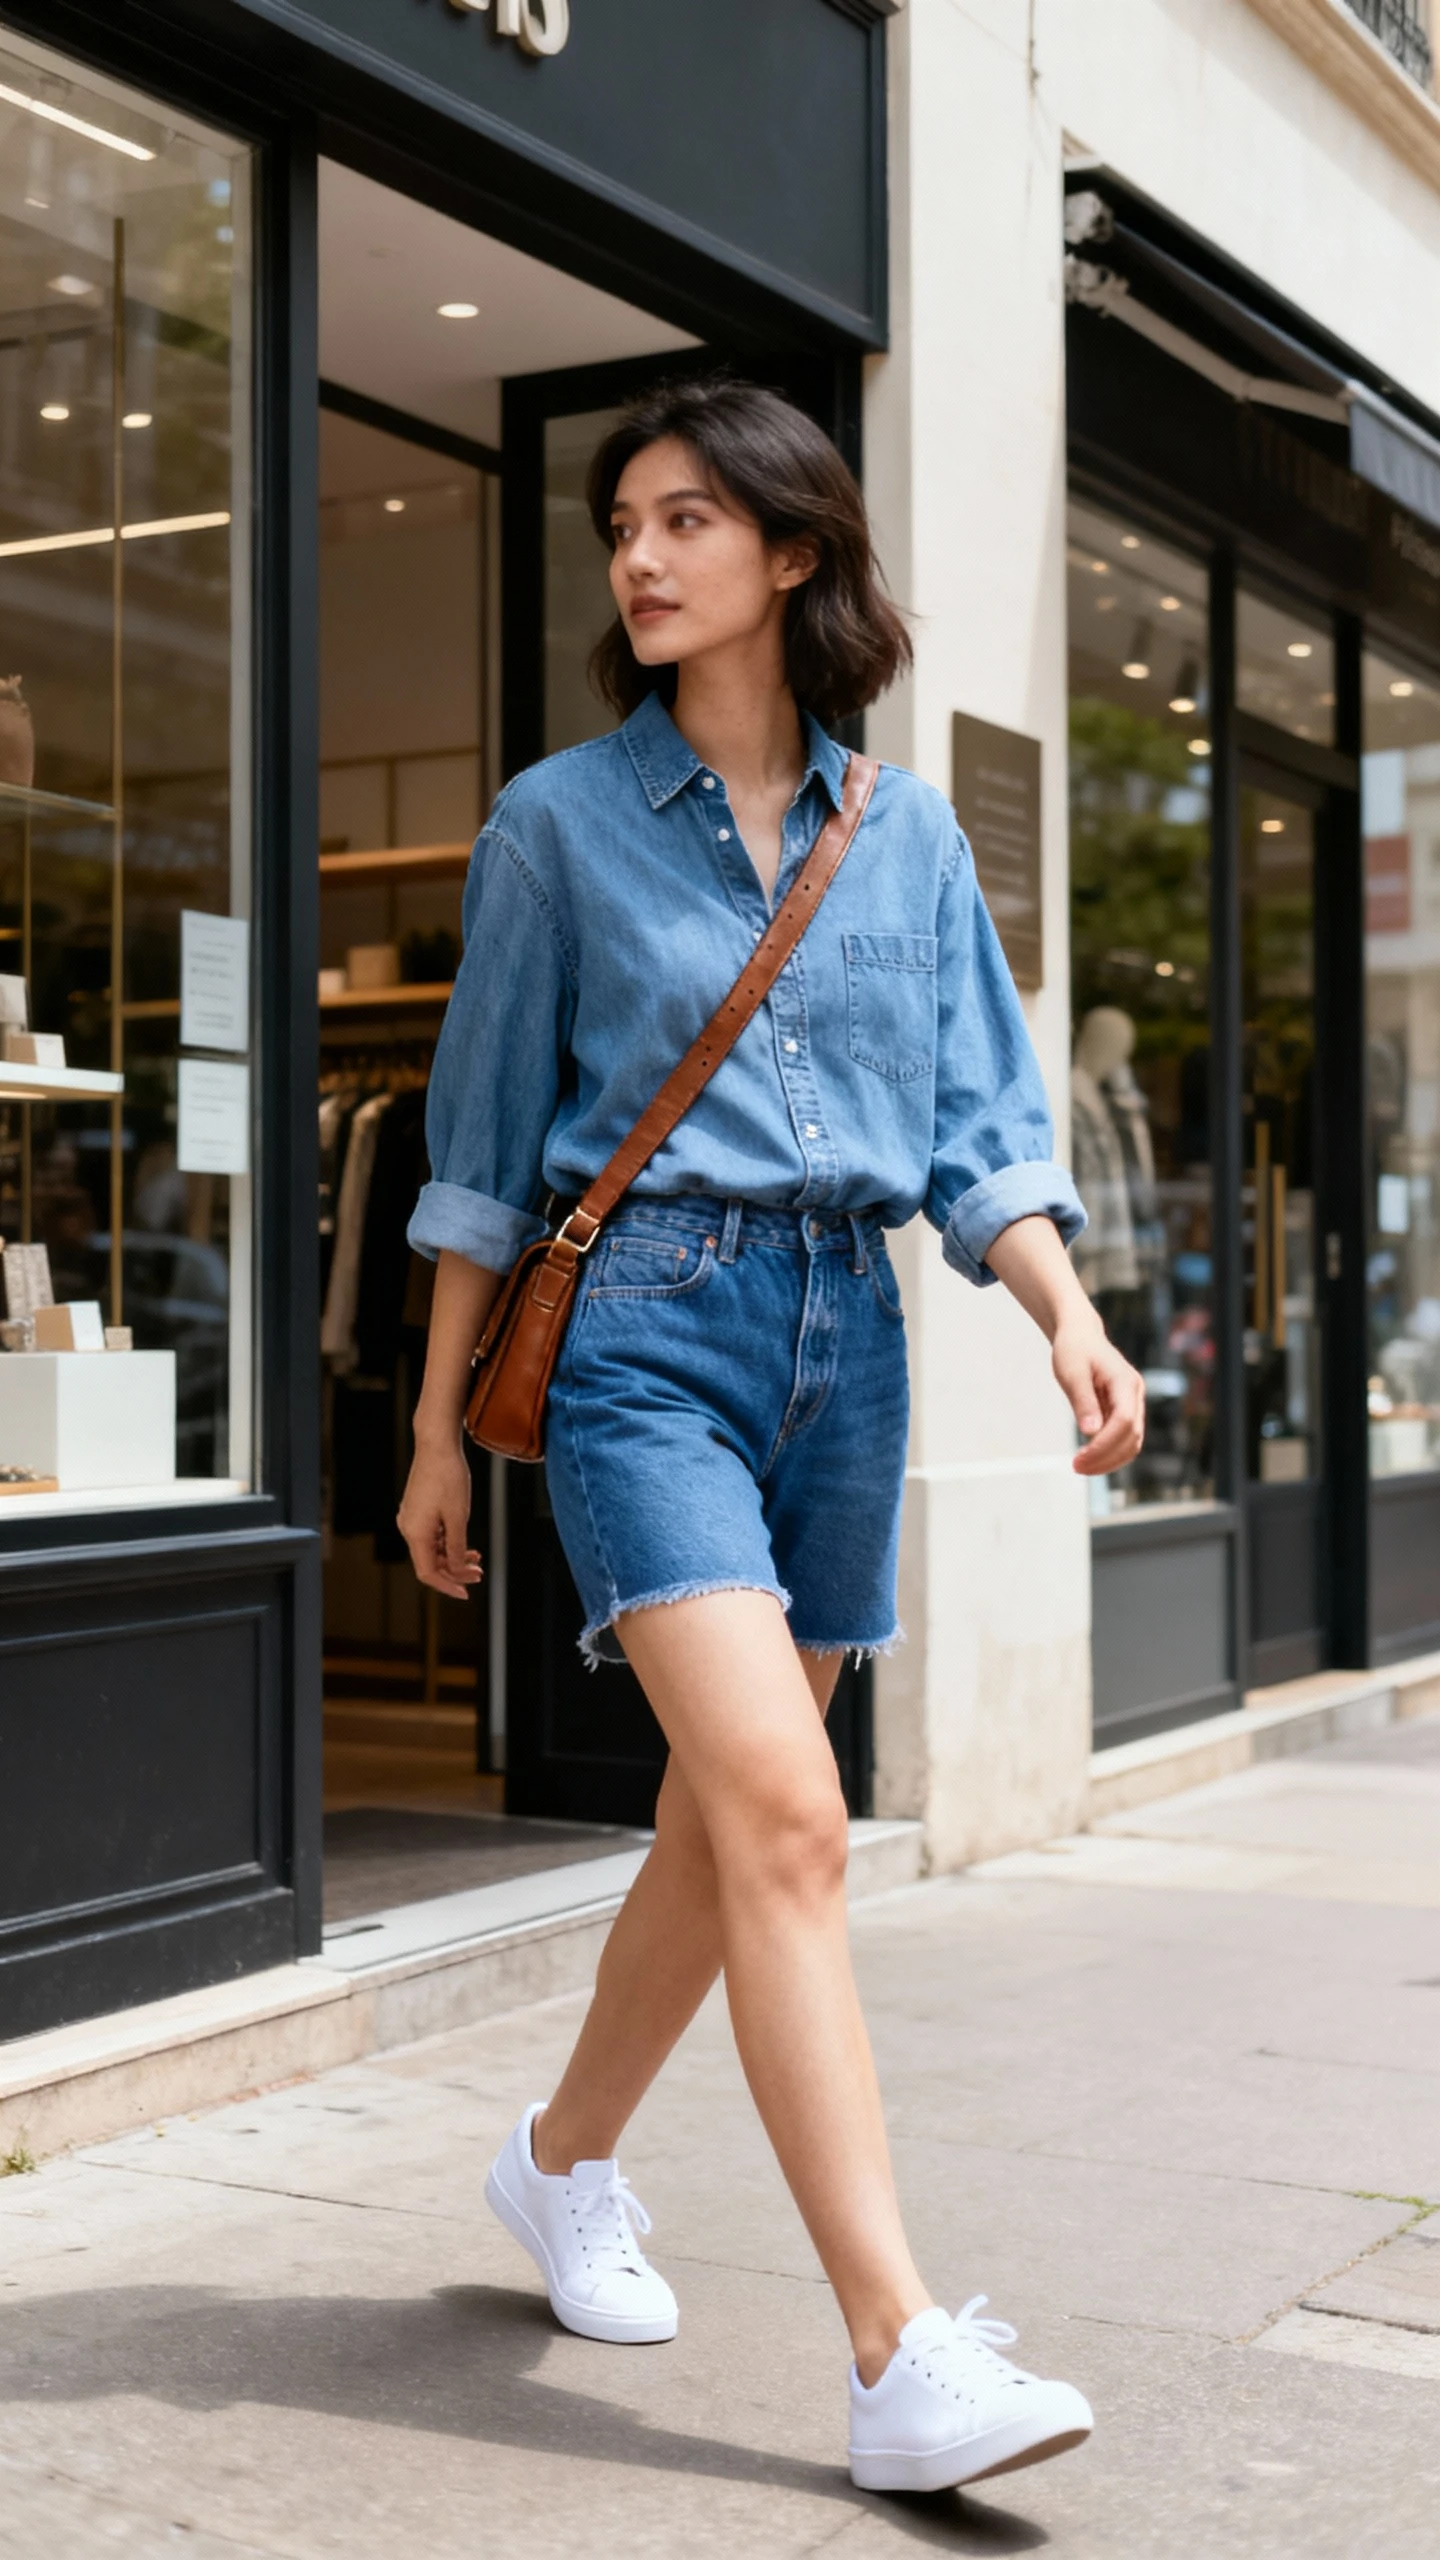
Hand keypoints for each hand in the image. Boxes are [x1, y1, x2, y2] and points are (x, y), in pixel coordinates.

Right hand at [397, 1435, 482, 1598]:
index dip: (447, 1586)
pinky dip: (447, 1542)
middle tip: (479, 1572)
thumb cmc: (448, 1478)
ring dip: (453, 1556)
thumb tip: (455, 1569)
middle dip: (455, 1570)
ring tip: (476, 1557)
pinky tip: (464, 1542)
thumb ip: (456, 1547)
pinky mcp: (417, 1510)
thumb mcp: (458, 1517)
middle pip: (430, 1562)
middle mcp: (408, 1528)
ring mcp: (411, 1518)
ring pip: (432, 1549)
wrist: (437, 1445)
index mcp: (416, 1533)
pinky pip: (431, 1535)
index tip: (466, 1593)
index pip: (428, 1573)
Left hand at [1053, 1320, 1145, 1475]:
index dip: (1104, 1444)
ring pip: (1132, 1441)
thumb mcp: (1072, 1373)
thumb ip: (1083, 1401)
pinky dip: (1110, 1451)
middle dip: (1106, 1457)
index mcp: (1125, 1382)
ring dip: (1110, 1459)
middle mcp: (1135, 1393)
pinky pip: (1124, 1437)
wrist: (1080, 1335)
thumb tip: (1091, 1432)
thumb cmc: (1074, 1350)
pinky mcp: (1125, 1409)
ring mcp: (1133, 1402)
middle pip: (1132, 1436)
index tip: (1080, 1458)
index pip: (1124, 1421)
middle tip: (1076, 1467)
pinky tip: (1088, 1456)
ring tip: (1081, 1466)